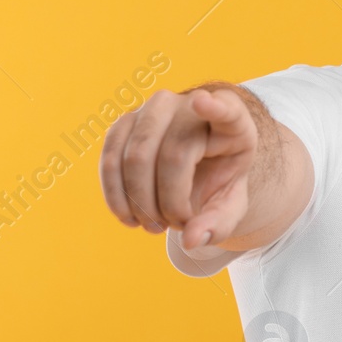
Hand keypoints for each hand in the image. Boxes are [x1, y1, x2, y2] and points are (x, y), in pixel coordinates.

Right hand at [98, 86, 257, 249]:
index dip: (214, 107)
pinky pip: (110, 158)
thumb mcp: (229, 205)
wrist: (197, 164)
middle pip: (172, 154)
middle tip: (174, 226)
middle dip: (168, 202)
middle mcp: (190, 105)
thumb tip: (191, 239)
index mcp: (232, 122)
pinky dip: (115, 195)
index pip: (225, 109)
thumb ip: (218, 223)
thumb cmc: (218, 180)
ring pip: (135, 156)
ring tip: (154, 226)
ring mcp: (153, 109)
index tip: (204, 102)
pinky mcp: (125, 122)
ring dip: (140, 203)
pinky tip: (128, 217)